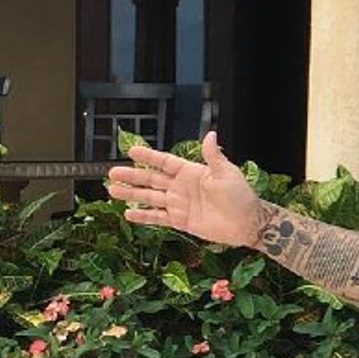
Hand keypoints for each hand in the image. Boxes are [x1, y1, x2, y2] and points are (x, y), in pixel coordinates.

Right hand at [107, 131, 262, 249]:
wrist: (247, 223)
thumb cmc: (240, 196)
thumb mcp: (227, 173)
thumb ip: (214, 156)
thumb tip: (210, 134)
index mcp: (191, 172)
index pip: (165, 162)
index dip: (148, 157)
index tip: (131, 150)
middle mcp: (182, 187)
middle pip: (151, 180)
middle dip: (132, 176)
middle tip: (111, 173)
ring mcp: (180, 204)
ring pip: (150, 198)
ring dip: (132, 195)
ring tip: (112, 191)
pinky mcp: (181, 221)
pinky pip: (158, 218)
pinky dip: (144, 217)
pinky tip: (128, 214)